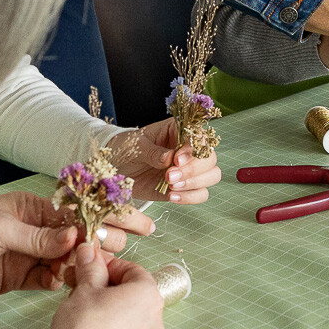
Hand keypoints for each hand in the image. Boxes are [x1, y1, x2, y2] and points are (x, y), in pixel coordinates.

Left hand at [0, 190, 149, 302]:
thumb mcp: (2, 228)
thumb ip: (39, 237)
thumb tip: (75, 236)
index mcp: (35, 207)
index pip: (79, 212)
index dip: (108, 217)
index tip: (138, 223)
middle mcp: (37, 230)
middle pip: (79, 236)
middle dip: (102, 241)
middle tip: (120, 250)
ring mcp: (31, 255)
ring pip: (68, 260)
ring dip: (83, 264)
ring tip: (96, 270)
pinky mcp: (22, 278)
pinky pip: (50, 280)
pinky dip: (62, 282)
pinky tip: (69, 283)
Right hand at [47, 243, 165, 328]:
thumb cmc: (83, 328)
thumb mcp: (84, 289)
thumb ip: (91, 268)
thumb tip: (90, 252)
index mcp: (148, 296)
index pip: (133, 270)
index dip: (110, 265)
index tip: (92, 265)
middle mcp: (156, 320)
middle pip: (134, 294)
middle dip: (109, 287)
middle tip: (85, 286)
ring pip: (131, 317)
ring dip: (111, 309)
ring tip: (85, 309)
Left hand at [103, 119, 221, 204]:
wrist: (116, 168)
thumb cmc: (126, 149)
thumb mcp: (135, 146)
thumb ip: (152, 151)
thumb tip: (169, 158)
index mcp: (179, 130)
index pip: (199, 136)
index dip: (193, 148)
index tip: (177, 159)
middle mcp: (189, 149)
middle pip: (210, 157)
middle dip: (193, 169)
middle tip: (169, 176)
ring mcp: (189, 169)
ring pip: (212, 175)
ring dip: (195, 183)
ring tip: (171, 186)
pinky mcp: (185, 187)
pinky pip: (201, 194)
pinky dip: (191, 197)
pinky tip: (172, 197)